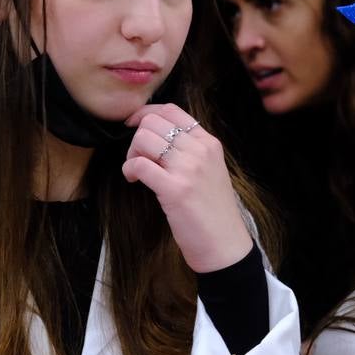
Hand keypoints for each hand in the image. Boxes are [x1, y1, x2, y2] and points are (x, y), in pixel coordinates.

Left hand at [122, 103, 252, 272]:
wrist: (225, 244)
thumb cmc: (214, 211)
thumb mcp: (210, 171)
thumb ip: (191, 151)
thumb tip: (158, 136)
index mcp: (210, 143)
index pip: (171, 110)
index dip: (145, 113)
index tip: (134, 126)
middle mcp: (201, 151)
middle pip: (152, 122)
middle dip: (135, 138)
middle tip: (138, 159)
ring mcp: (189, 169)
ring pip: (143, 139)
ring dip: (131, 154)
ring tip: (137, 171)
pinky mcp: (175, 189)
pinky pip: (139, 165)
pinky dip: (129, 170)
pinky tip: (135, 181)